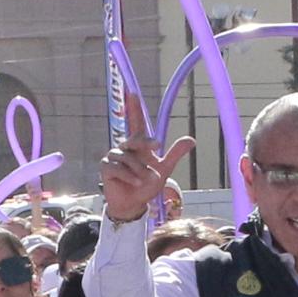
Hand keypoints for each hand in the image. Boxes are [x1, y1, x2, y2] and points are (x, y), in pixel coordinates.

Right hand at [100, 86, 192, 225]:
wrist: (134, 204)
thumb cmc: (147, 185)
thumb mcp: (164, 169)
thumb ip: (175, 154)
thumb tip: (192, 139)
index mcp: (138, 145)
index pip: (136, 123)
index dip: (134, 108)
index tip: (132, 92)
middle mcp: (124, 148)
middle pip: (134, 139)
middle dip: (144, 144)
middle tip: (156, 146)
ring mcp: (113, 157)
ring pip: (128, 158)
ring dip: (139, 170)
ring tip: (143, 180)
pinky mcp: (105, 168)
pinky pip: (119, 168)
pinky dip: (130, 177)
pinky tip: (135, 183)